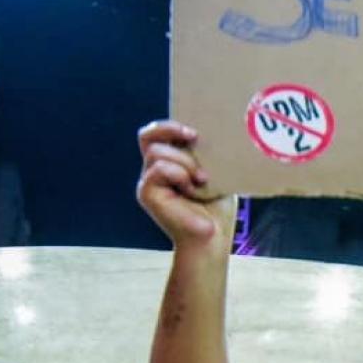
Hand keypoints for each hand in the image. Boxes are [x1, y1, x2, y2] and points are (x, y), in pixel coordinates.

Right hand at [136, 120, 235, 248]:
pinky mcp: (146, 193)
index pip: (155, 134)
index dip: (169, 126)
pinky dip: (178, 174)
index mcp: (167, 163)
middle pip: (148, 136)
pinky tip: (192, 188)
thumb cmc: (216, 208)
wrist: (213, 236)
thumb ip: (204, 154)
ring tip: (201, 179)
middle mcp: (153, 170)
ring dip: (184, 161)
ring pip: (157, 152)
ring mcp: (148, 182)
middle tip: (195, 138)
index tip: (195, 132)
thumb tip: (209, 130)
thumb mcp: (214, 173)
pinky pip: (158, 169)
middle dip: (172, 132)